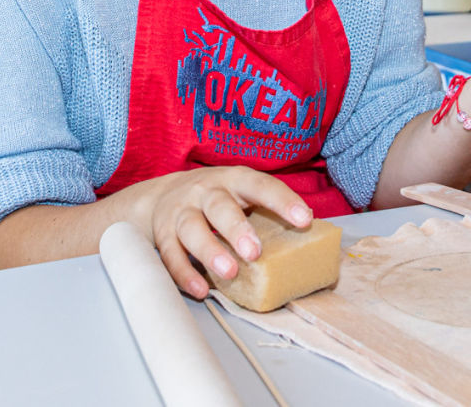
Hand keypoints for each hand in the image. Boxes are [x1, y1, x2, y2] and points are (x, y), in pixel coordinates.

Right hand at [141, 166, 310, 299]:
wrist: (161, 195)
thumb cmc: (215, 198)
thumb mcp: (239, 194)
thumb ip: (266, 211)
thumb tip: (310, 242)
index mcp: (233, 180)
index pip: (260, 185)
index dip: (283, 201)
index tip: (305, 219)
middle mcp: (204, 192)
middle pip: (219, 206)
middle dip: (236, 228)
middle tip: (255, 252)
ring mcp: (180, 211)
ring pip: (191, 229)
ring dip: (210, 251)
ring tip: (230, 272)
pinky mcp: (163, 233)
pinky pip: (170, 254)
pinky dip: (184, 273)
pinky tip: (201, 289)